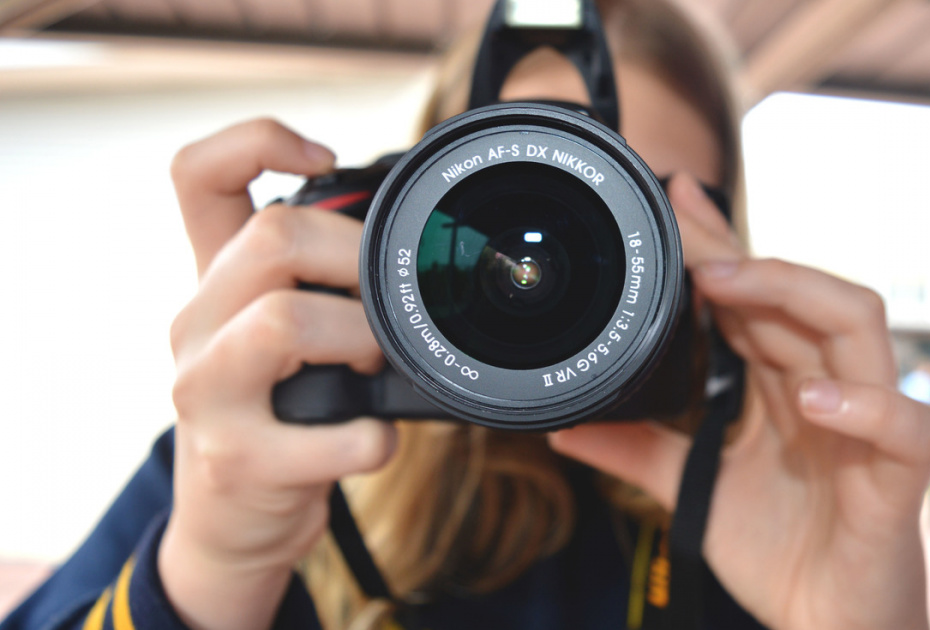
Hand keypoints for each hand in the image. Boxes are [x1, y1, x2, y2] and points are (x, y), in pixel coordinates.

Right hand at [160, 119, 397, 629]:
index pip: (198, 175)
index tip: (323, 158)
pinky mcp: (237, 459)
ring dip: (361, 342)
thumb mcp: (281, 338)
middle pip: (270, 237)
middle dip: (356, 261)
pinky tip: (377, 441)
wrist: (230, 521)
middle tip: (382, 306)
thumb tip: (417, 251)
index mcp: (213, 282)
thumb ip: (325, 286)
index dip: (258, 141)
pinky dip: (375, 439)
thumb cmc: (275, 413)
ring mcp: (206, 393)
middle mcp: (195, 324)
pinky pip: (332, 433)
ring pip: (284, 321)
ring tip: (373, 369)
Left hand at [550, 174, 929, 629]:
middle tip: (686, 227)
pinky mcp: (900, 479)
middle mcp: (832, 389)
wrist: (829, 626)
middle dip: (746, 252)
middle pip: (805, 292)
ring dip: (794, 295)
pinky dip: (866, 405)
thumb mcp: (693, 491)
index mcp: (787, 385)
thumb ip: (639, 452)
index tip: (674, 201)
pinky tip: (813, 398)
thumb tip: (566, 429)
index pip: (759, 298)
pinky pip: (908, 425)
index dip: (721, 246)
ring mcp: (871, 427)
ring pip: (861, 326)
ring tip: (729, 287)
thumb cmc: (782, 553)